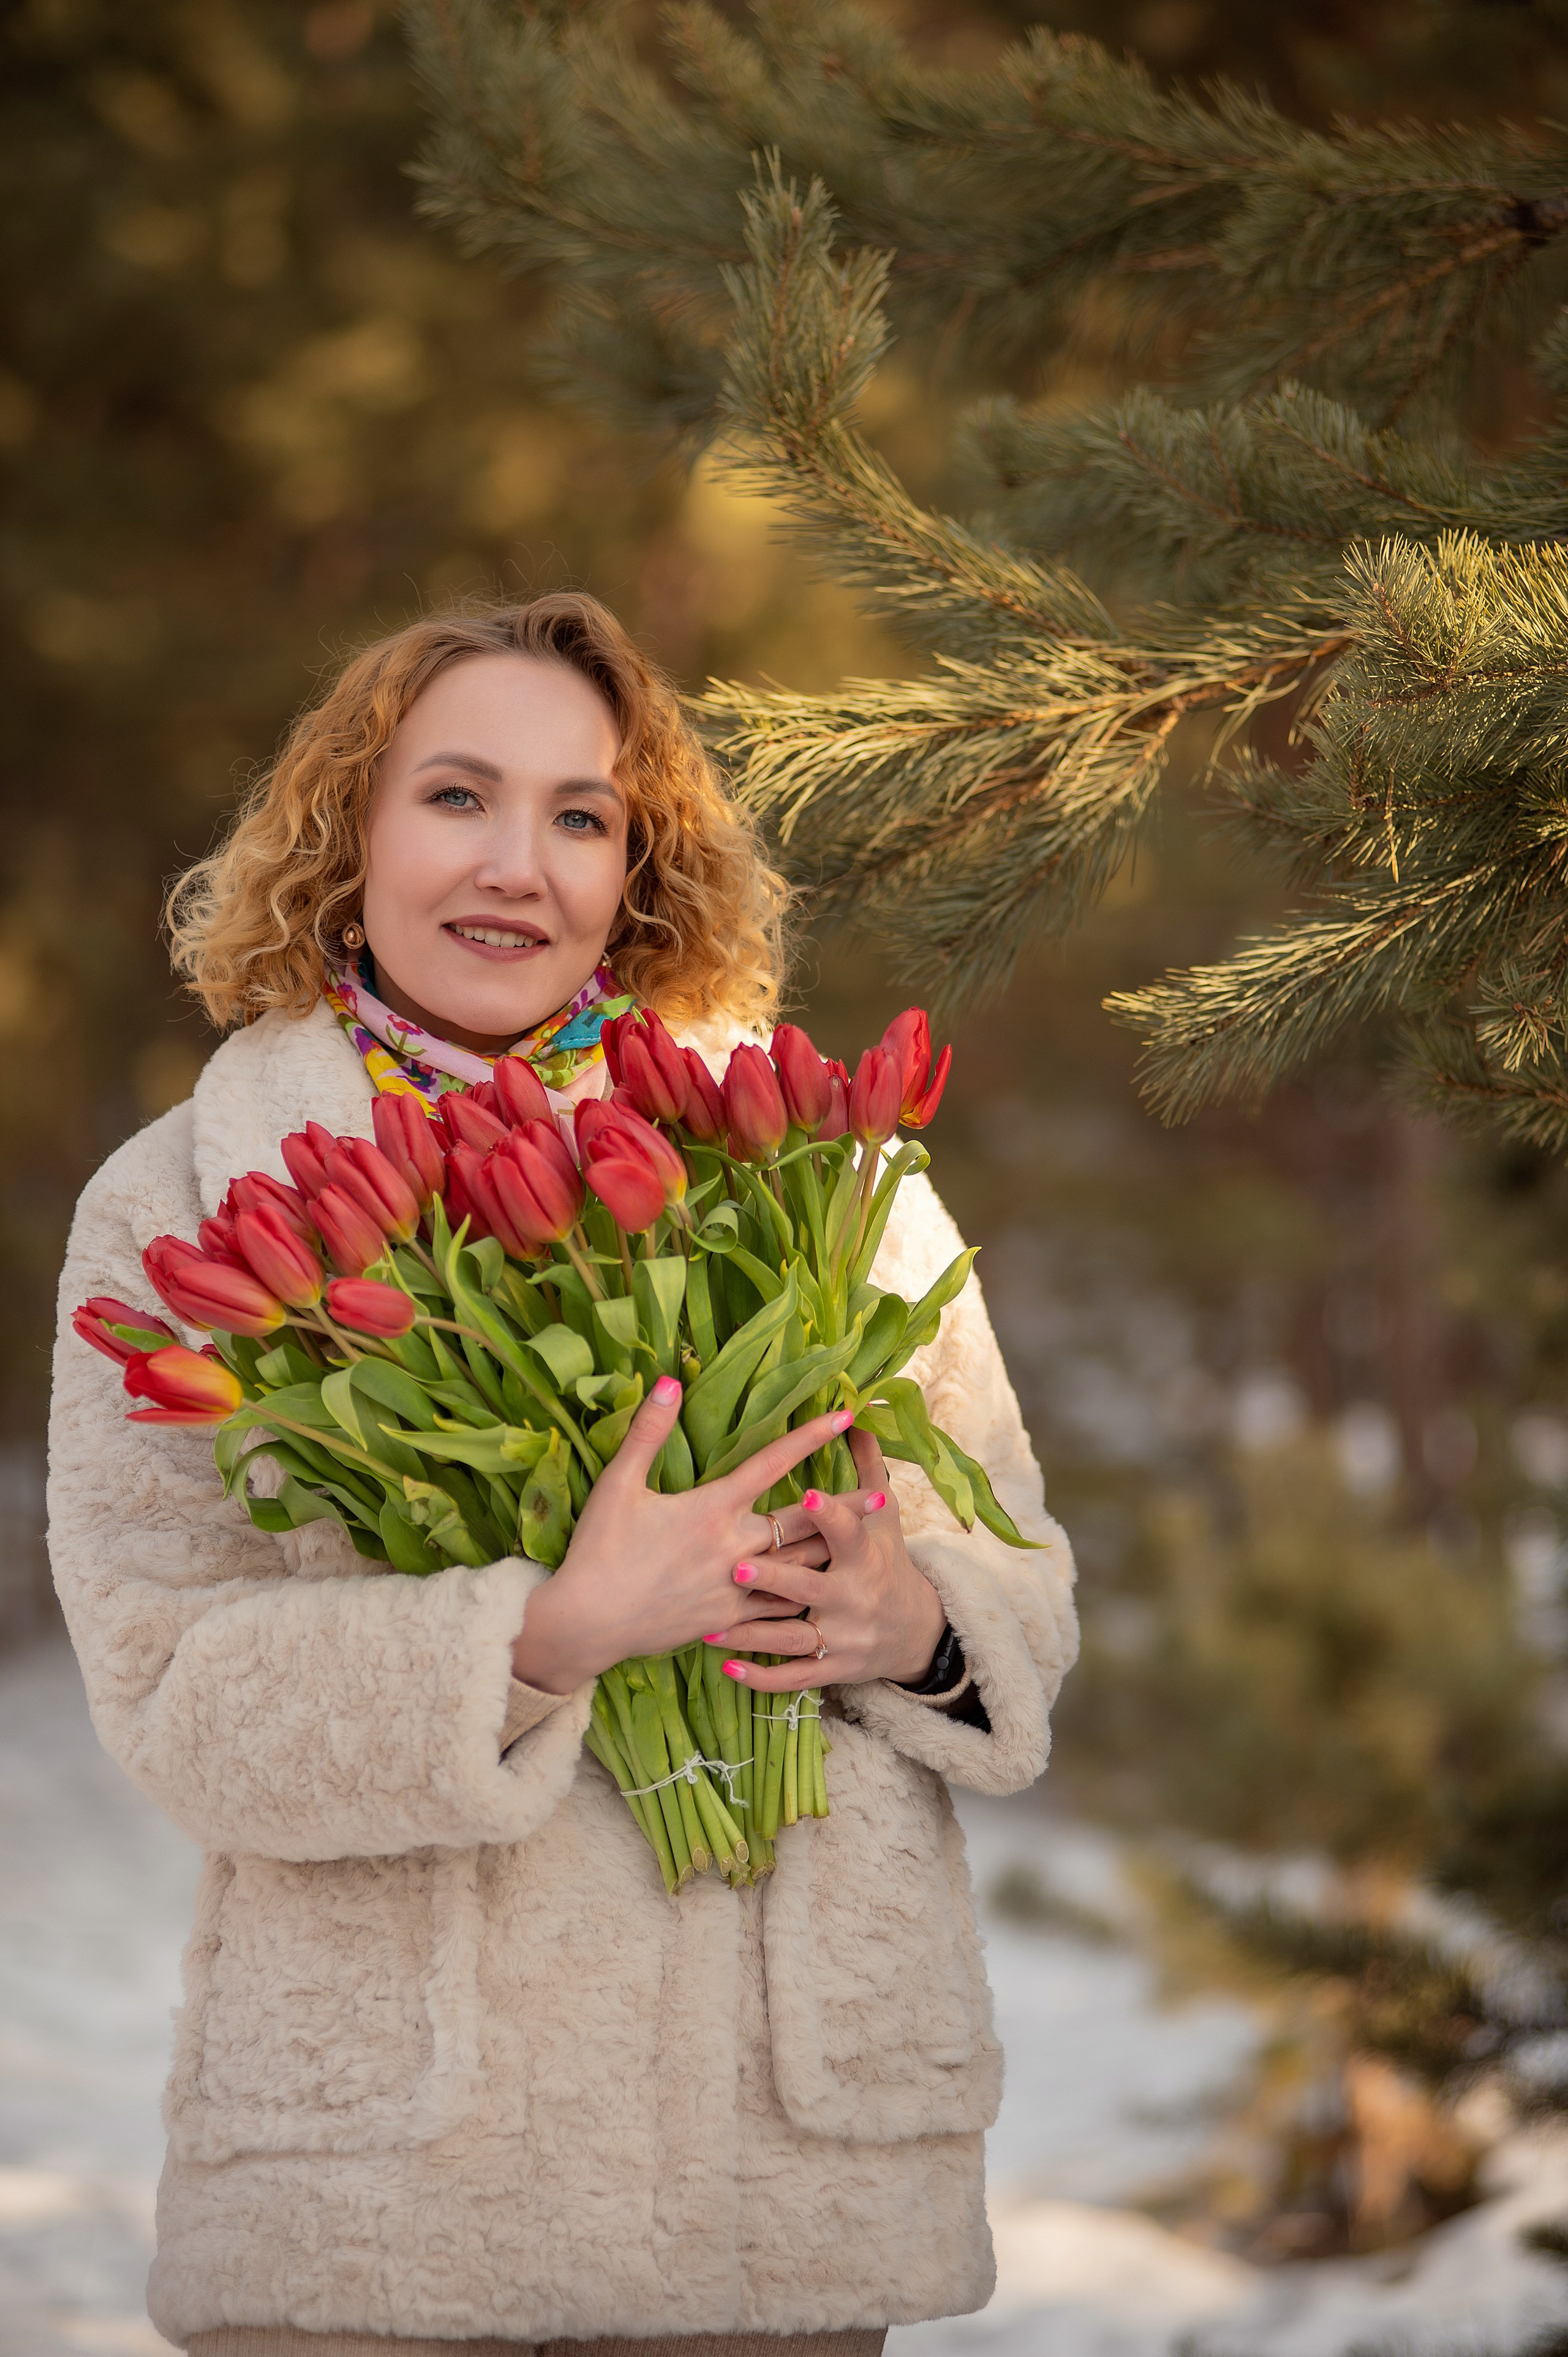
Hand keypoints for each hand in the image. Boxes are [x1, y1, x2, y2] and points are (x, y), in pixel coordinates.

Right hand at [512, 1381, 868, 1693]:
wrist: (587, 1623)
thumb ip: (648, 1431)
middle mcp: (734, 1547)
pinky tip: (822, 1596)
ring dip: (833, 1555)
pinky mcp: (728, 1620)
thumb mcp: (619, 1484)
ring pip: (799, 1568)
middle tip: (884, 1496)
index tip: (845, 1417)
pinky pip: (778, 1611)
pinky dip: (802, 1599)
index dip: (810, 1436)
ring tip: (868, 1546)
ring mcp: (736, 1588)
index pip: (772, 1462)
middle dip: (845, 1507)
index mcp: (712, 1508)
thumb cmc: (598, 1550)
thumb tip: (668, 1380)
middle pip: (802, 1520)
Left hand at [703, 1428, 946, 1692]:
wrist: (914, 1631)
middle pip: (812, 1586)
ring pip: (792, 1637)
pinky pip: (791, 1676)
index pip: (847, 1533)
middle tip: (739, 1566)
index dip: (831, 1515)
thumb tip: (857, 1411)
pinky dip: (761, 1676)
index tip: (809, 1495)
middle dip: (778, 1578)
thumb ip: (866, 1467)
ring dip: (752, 1634)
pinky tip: (727, 1668)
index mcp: (864, 1557)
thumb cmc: (888, 1561)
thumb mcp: (886, 1516)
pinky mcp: (829, 1669)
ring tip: (709, 1628)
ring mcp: (841, 1638)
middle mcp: (852, 1598)